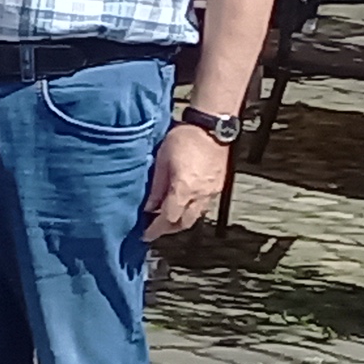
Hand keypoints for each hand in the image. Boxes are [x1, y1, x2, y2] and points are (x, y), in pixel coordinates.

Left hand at [143, 121, 229, 237]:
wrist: (212, 129)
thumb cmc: (185, 139)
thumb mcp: (161, 160)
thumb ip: (155, 187)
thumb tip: (148, 207)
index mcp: (184, 189)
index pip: (169, 219)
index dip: (156, 229)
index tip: (146, 234)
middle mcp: (201, 195)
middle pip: (184, 223)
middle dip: (168, 229)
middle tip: (154, 228)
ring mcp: (212, 192)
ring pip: (195, 216)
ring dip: (180, 221)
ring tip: (165, 217)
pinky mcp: (218, 187)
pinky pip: (204, 206)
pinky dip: (191, 210)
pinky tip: (181, 204)